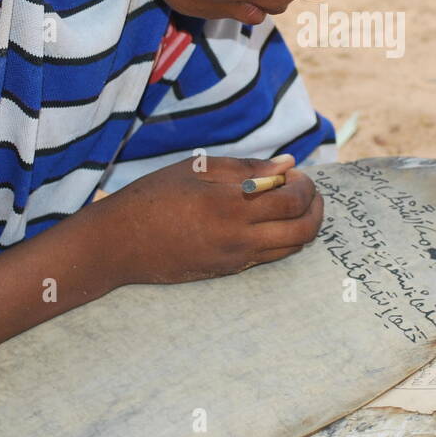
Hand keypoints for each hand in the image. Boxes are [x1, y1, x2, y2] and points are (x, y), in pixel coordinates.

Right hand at [84, 153, 323, 285]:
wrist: (119, 243)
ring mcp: (236, 259)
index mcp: (232, 207)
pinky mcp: (229, 271)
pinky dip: (283, 239)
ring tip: (291, 204)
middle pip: (303, 230)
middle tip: (307, 190)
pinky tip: (269, 220)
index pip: (293, 200)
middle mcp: (240, 238)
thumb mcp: (198, 170)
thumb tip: (287, 164)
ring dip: (303, 225)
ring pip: (292, 248)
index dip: (304, 184)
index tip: (294, 172)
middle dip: (315, 208)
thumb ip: (247, 167)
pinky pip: (270, 258)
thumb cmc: (154, 197)